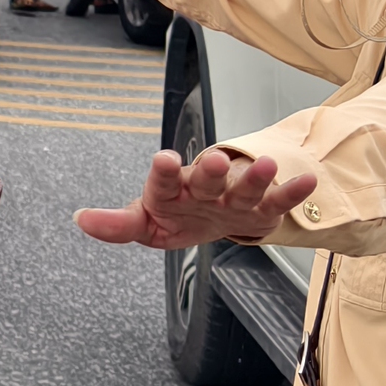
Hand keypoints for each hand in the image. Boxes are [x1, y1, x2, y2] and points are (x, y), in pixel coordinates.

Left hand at [75, 148, 318, 249]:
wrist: (218, 218)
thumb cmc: (177, 215)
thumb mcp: (146, 223)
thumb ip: (118, 224)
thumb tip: (79, 218)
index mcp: (171, 192)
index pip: (162, 182)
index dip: (163, 173)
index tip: (163, 160)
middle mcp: (202, 189)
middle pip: (205, 180)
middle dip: (210, 171)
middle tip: (215, 160)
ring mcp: (232, 198)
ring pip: (242, 188)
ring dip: (254, 178)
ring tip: (267, 166)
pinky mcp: (260, 209)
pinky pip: (276, 201)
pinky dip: (291, 192)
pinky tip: (305, 181)